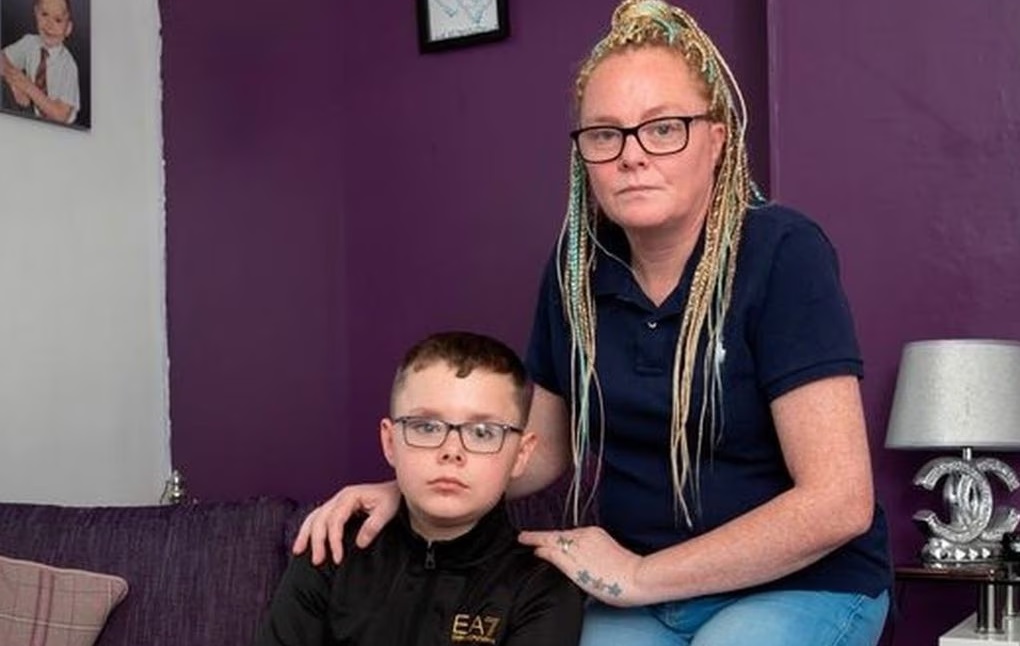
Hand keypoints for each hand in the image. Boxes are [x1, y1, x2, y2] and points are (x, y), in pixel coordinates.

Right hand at [292, 480, 399, 564]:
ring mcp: (336, 502)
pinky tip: (304, 541)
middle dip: (316, 541)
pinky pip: (318, 517)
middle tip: (318, 561)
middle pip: (320, 519)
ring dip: (305, 534)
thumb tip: (359, 543)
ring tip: (298, 552)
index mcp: (349, 496)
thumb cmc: (392, 499)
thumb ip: (373, 526)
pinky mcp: (337, 508)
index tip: (338, 558)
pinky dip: (309, 529)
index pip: (335, 520)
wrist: (395, 491)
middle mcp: (339, 497)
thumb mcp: (387, 511)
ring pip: (314, 517)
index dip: (334, 540)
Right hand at [519, 526, 647, 606]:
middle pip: (557, 535)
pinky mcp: (602, 537)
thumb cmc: (608, 582)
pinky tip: (567, 545)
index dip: (533, 538)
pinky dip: (569, 539)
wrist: (637, 578)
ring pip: (568, 535)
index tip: (520, 537)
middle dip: (542, 537)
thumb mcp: (577, 574)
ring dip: (556, 538)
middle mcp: (584, 534)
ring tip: (544, 542)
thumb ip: (557, 558)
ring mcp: (594, 534)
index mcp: (575, 542)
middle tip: (526, 539)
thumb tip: (540, 549)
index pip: (548, 538)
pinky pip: (579, 536)